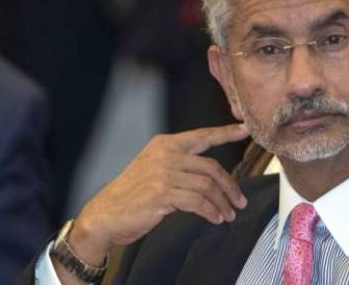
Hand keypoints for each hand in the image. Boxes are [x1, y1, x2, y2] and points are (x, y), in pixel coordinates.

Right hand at [66, 124, 250, 265]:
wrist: (104, 215)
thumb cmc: (131, 196)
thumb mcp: (154, 170)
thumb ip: (180, 166)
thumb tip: (212, 176)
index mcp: (165, 144)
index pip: (202, 136)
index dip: (226, 133)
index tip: (244, 130)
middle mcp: (165, 154)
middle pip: (211, 167)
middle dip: (230, 186)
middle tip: (240, 201)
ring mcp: (163, 173)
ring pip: (207, 186)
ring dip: (222, 203)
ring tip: (228, 214)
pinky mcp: (162, 193)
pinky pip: (198, 202)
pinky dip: (211, 212)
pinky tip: (215, 218)